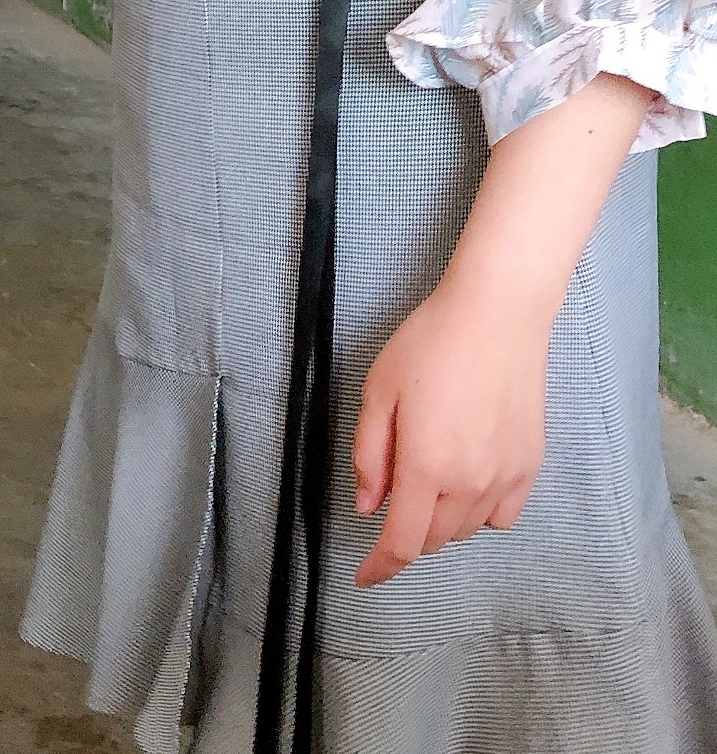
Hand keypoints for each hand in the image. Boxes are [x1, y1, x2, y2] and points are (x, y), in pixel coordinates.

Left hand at [350, 281, 548, 585]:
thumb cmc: (427, 345)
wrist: (497, 317)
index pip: (402, 542)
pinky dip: (479, 514)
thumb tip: (368, 505)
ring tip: (426, 476)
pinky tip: (466, 482)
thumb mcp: (379, 391)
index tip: (364, 578)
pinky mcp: (531, 467)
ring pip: (466, 530)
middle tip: (391, 496)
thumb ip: (370, 454)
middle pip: (433, 539)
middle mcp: (469, 484)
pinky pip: (502, 516)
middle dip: (405, 533)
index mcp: (425, 467)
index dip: (380, 567)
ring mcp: (506, 478)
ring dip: (440, 521)